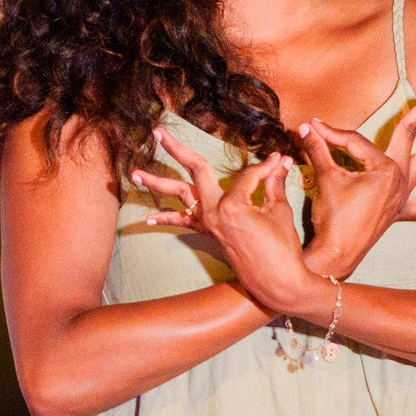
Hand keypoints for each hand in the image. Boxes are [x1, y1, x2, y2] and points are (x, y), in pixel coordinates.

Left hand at [135, 130, 326, 321]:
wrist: (274, 283)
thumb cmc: (282, 248)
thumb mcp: (280, 211)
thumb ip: (275, 184)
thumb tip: (282, 162)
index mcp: (233, 204)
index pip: (247, 176)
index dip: (265, 168)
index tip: (279, 161)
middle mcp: (213, 211)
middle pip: (194, 171)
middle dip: (175, 150)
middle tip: (157, 132)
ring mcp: (207, 223)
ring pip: (178, 196)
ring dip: (155, 184)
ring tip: (133, 174)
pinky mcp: (207, 233)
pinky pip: (182, 223)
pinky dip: (166, 219)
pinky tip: (149, 218)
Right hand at [298, 87, 415, 280]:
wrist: (337, 253)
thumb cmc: (332, 216)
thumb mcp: (325, 179)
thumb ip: (317, 150)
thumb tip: (305, 128)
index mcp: (383, 167)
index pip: (355, 141)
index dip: (332, 134)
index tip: (312, 129)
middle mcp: (399, 177)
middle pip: (411, 133)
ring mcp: (402, 194)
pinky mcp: (400, 212)